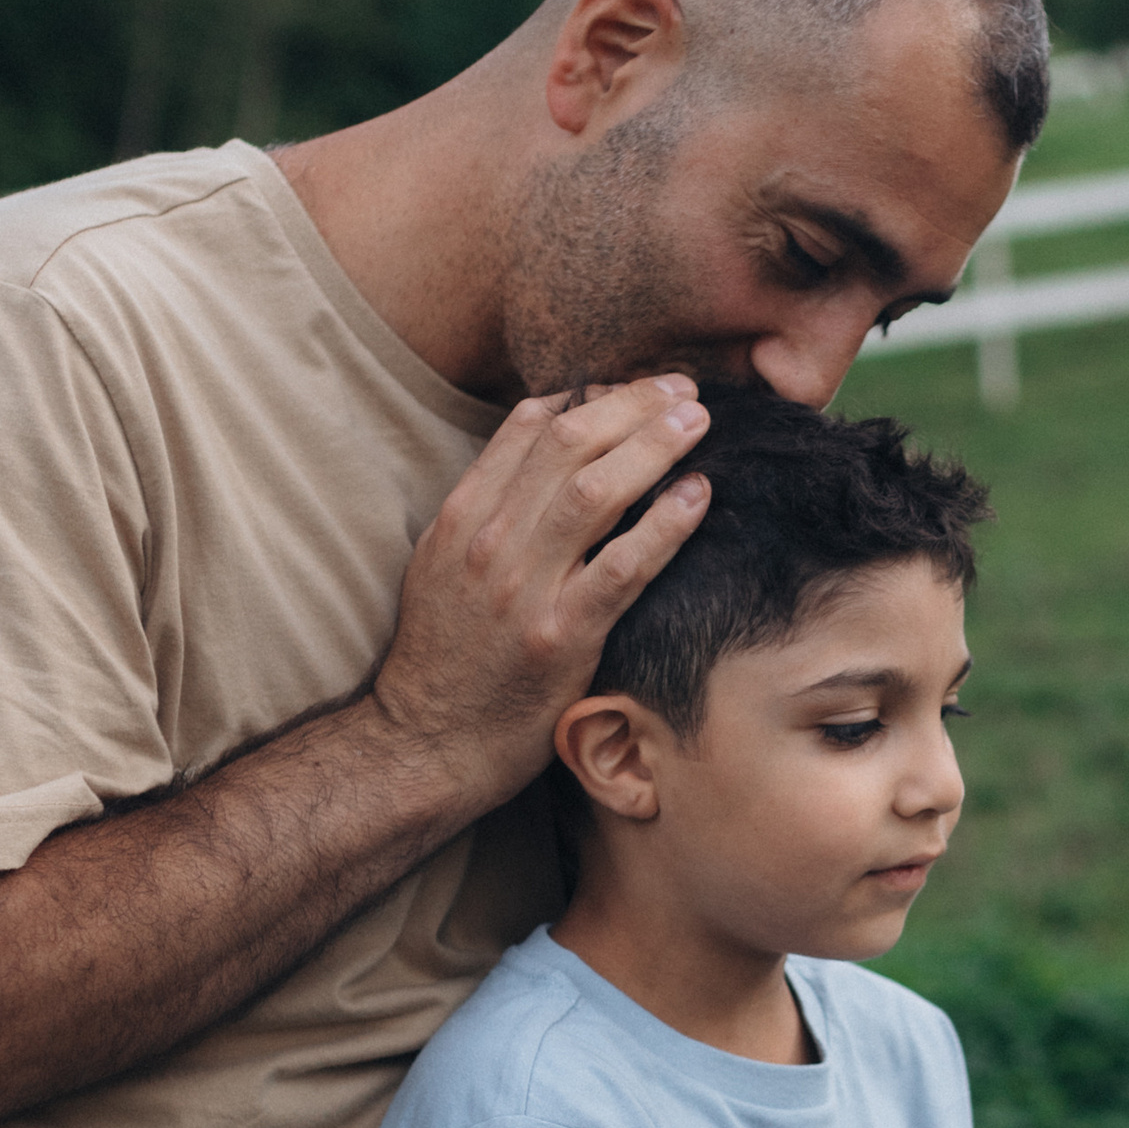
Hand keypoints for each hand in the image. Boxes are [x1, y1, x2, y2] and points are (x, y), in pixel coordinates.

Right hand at [370, 378, 712, 794]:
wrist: (429, 740)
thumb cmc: (448, 654)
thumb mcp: (444, 563)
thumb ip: (489, 506)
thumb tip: (548, 445)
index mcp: (462, 517)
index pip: (528, 427)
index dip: (591, 395)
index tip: (635, 387)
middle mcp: (490, 543)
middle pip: (569, 445)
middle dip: (634, 405)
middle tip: (683, 390)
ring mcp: (525, 590)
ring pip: (596, 492)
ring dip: (655, 447)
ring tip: (699, 423)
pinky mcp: (562, 638)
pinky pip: (623, 567)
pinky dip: (665, 524)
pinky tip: (698, 495)